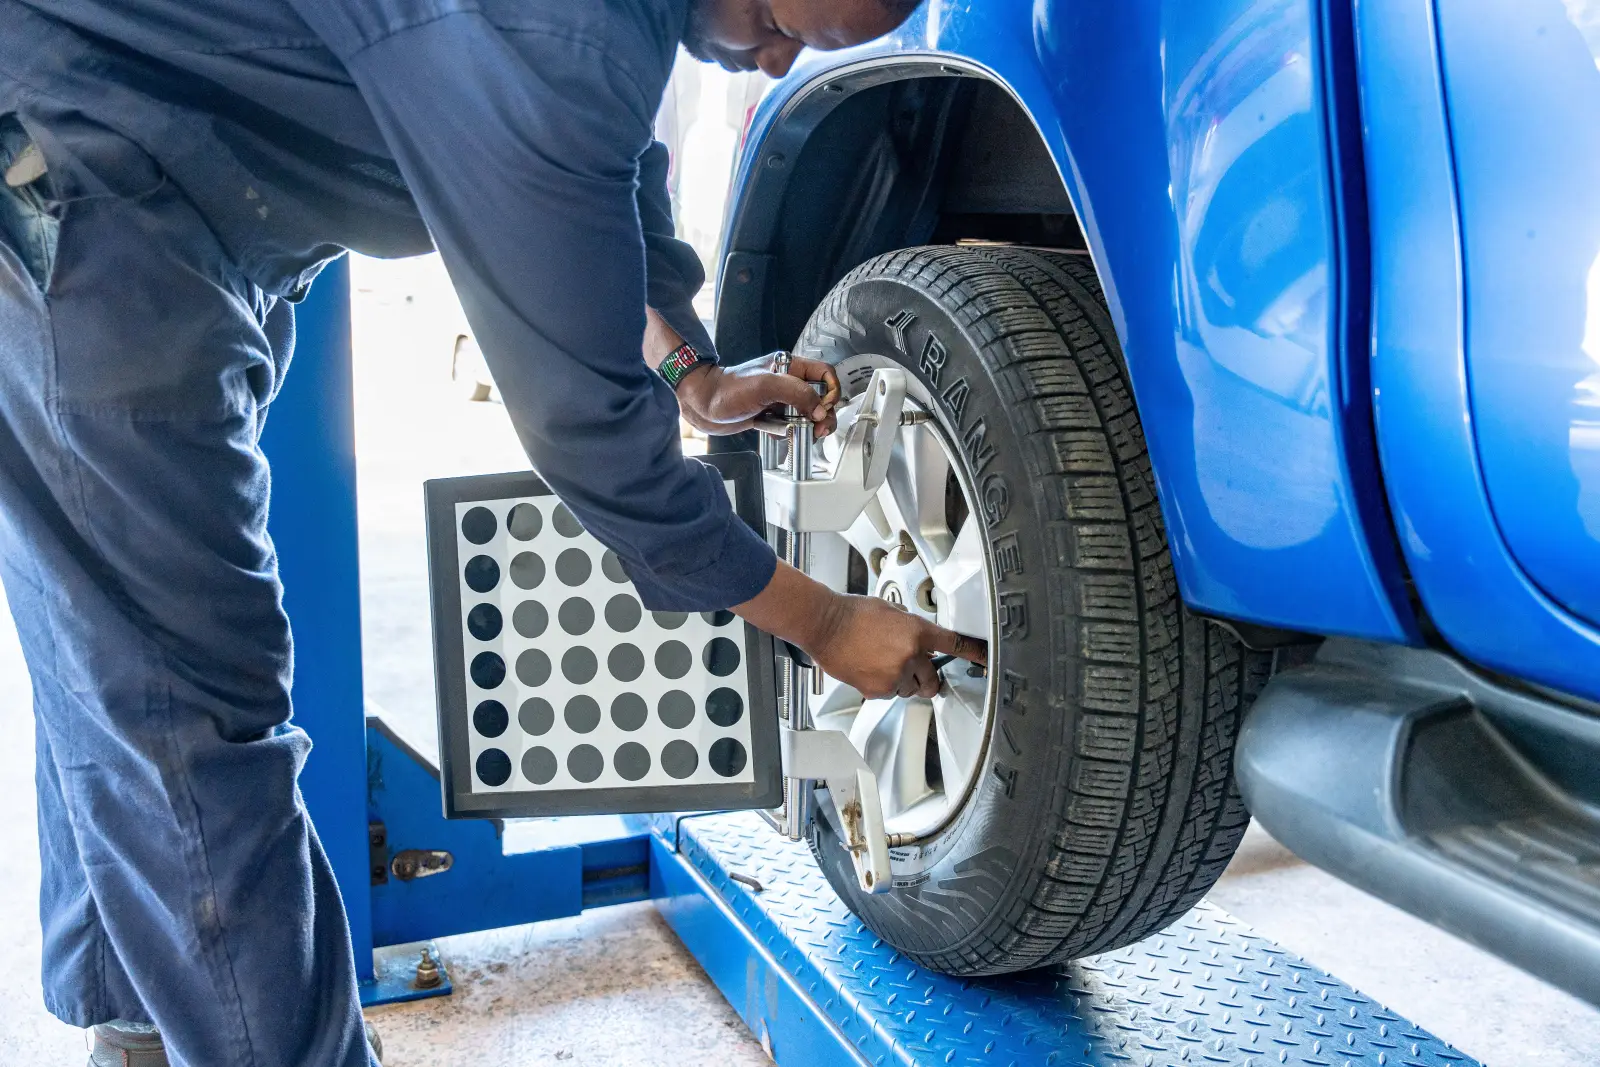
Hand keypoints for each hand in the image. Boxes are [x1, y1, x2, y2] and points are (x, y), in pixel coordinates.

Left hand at [643, 308, 839, 437]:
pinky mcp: (770, 415)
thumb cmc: (725, 390)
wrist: (701, 403)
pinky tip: (781, 435)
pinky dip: (791, 433)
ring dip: (808, 427)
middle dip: (823, 415)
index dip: (831, 392)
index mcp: (789, 367)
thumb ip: (797, 393)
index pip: (825, 374)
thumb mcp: (765, 386)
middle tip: (818, 428)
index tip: (824, 408)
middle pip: (820, 398)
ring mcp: (779, 400)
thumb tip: (820, 409)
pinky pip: (790, 426)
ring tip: (801, 434)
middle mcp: (787, 383)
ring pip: (807, 415)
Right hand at [808, 595, 985, 698]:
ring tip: (880, 663)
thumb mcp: (891, 611)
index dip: (972, 653)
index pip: (953, 644)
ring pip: (909, 689)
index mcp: (917, 631)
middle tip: (913, 670)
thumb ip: (911, 627)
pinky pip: (889, 694)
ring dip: (902, 682)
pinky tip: (869, 669)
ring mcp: (895, 674)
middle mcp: (910, 655)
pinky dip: (883, 687)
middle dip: (926, 678)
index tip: (983, 659)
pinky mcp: (878, 690)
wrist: (825, 625)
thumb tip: (920, 639)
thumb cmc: (852, 614)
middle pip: (932, 679)